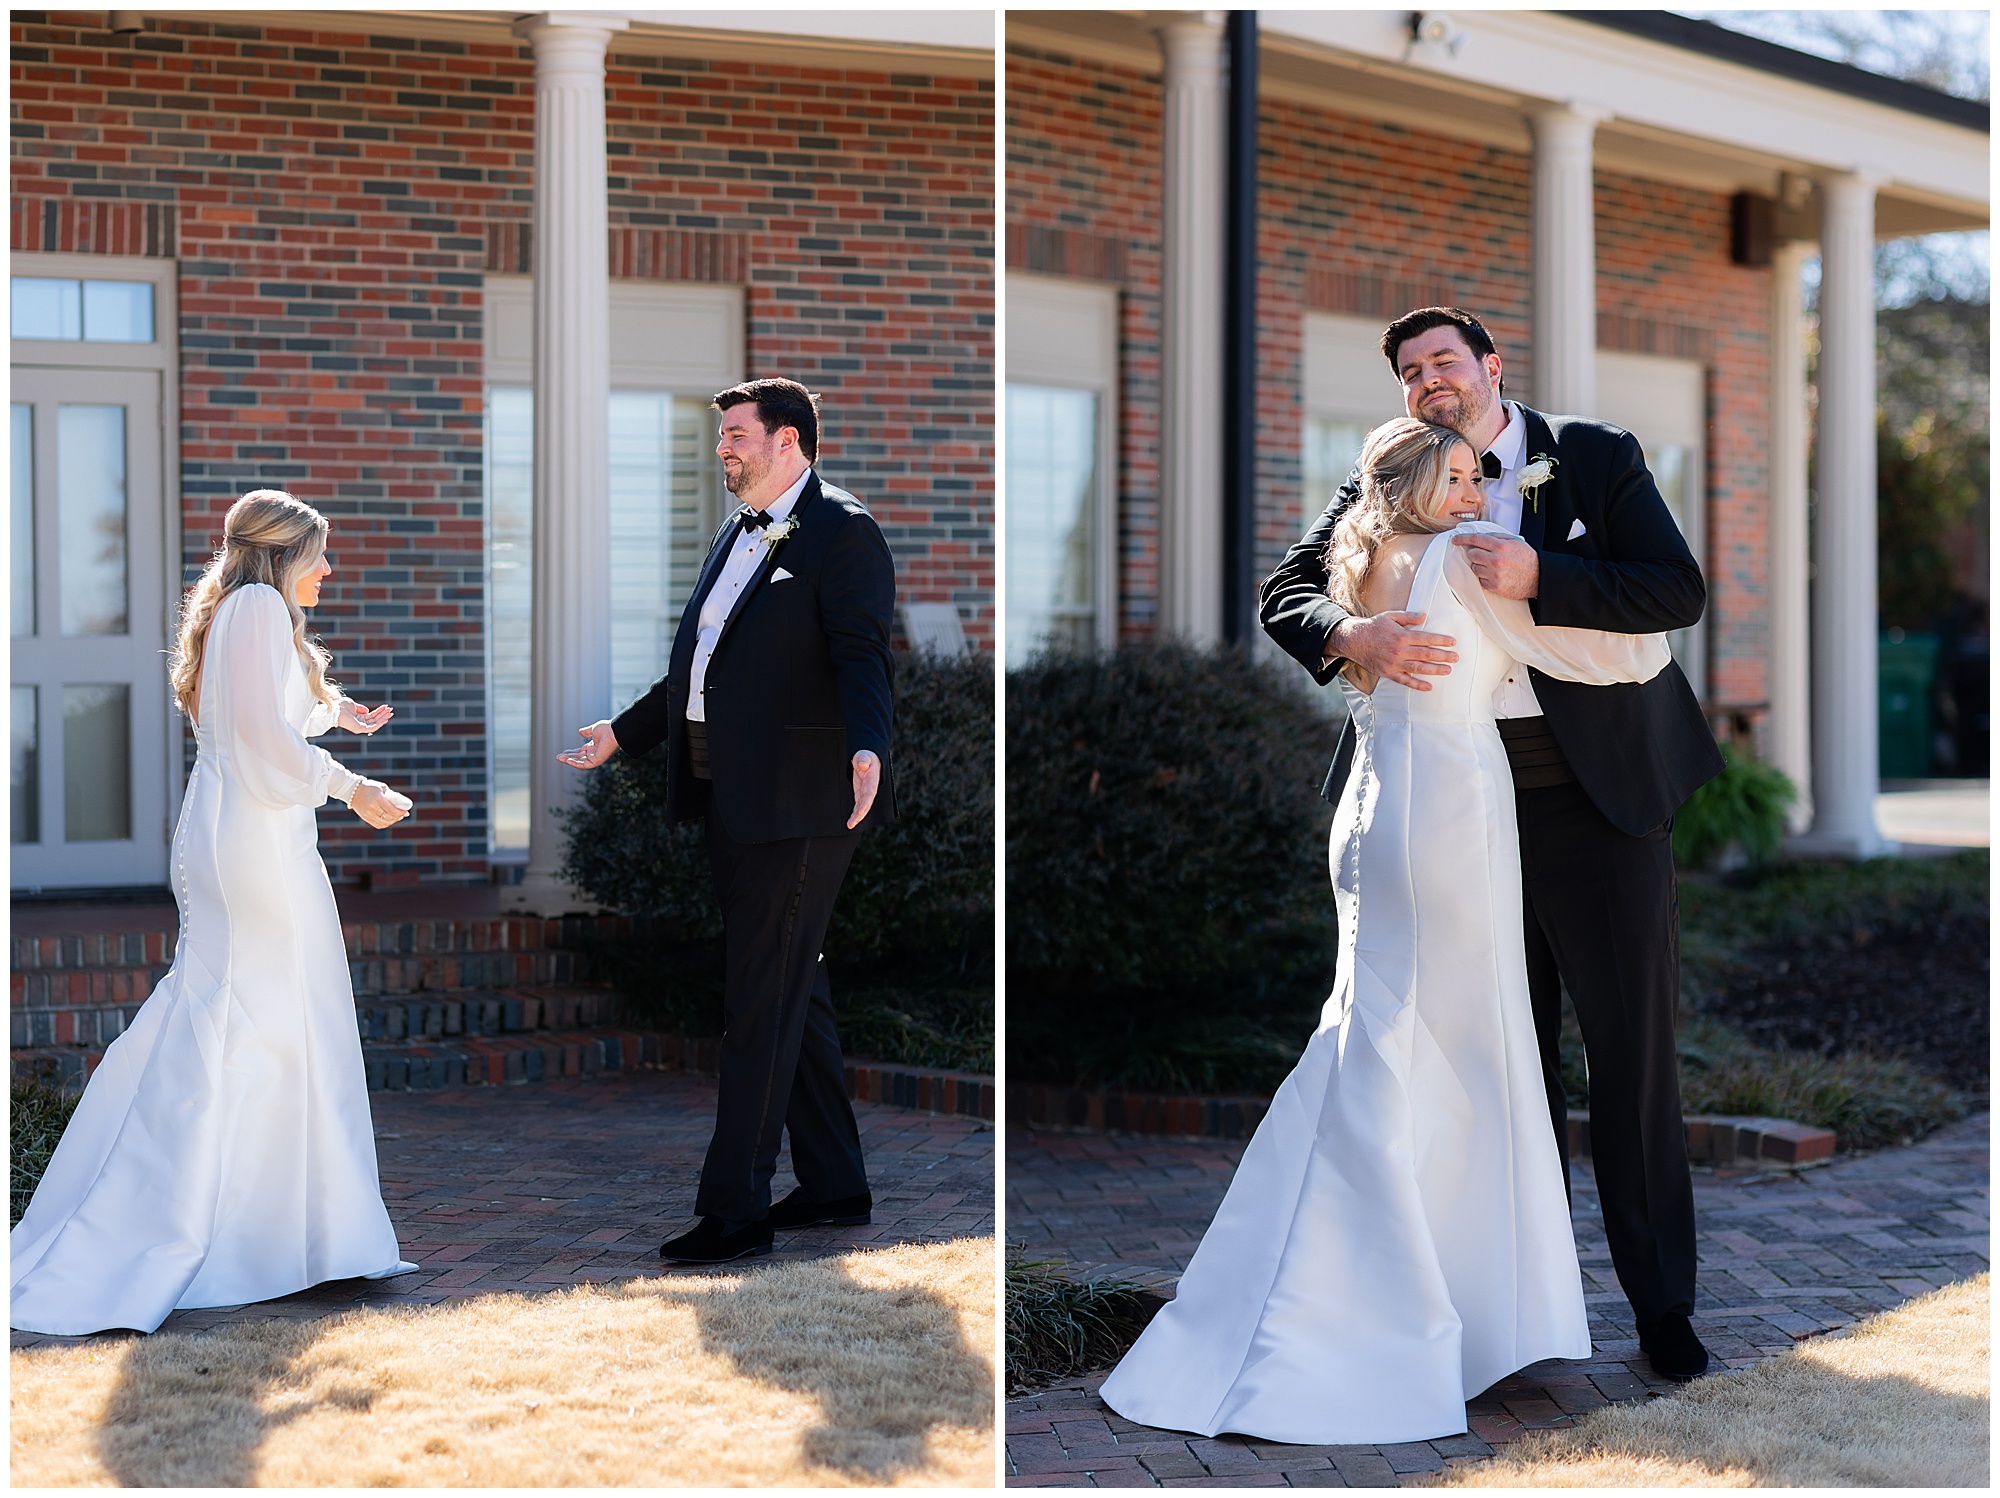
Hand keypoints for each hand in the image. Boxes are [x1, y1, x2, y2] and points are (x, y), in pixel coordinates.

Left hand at [337, 699, 392, 734]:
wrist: (334, 708)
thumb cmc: (341, 706)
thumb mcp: (354, 705)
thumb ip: (361, 708)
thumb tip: (368, 710)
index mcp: (358, 717)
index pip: (371, 715)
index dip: (379, 711)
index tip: (386, 706)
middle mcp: (359, 723)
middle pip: (374, 719)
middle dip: (383, 714)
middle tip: (391, 709)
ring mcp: (359, 727)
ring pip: (375, 723)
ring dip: (383, 718)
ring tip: (390, 712)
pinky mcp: (359, 729)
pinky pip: (372, 727)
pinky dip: (379, 723)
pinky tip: (385, 719)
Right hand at [350, 780, 411, 829]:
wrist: (353, 790)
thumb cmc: (370, 787)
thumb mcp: (382, 788)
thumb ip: (392, 796)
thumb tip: (403, 805)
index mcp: (377, 798)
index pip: (392, 810)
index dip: (400, 813)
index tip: (406, 812)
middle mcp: (372, 807)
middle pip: (389, 817)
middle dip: (398, 817)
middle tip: (402, 814)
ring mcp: (368, 814)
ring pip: (384, 823)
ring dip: (392, 821)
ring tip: (396, 817)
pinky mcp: (365, 818)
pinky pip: (378, 825)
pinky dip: (385, 824)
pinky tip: (389, 820)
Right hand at [558, 721, 618, 769]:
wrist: (615, 731)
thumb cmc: (608, 729)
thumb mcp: (594, 729)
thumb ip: (587, 731)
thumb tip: (580, 732)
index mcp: (594, 747)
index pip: (581, 752)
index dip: (572, 752)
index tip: (563, 752)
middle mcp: (595, 753)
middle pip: (579, 758)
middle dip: (568, 757)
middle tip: (558, 757)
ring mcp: (596, 758)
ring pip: (580, 762)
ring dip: (569, 760)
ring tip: (559, 758)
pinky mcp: (597, 761)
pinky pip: (584, 765)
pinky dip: (575, 763)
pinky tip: (567, 760)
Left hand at [848, 750, 881, 829]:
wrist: (868, 757)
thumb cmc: (866, 756)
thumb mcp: (864, 755)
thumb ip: (864, 759)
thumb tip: (863, 765)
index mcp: (872, 781)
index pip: (869, 795)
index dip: (865, 804)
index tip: (859, 812)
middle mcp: (870, 789)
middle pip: (866, 804)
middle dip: (860, 815)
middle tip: (851, 824)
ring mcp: (865, 792)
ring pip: (862, 807)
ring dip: (857, 817)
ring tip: (850, 825)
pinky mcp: (860, 793)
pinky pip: (858, 805)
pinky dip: (855, 813)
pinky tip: (851, 821)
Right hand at [1328, 612, 1457, 691]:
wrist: (1354, 640)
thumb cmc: (1373, 627)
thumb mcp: (1390, 616)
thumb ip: (1408, 617)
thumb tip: (1424, 616)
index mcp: (1402, 636)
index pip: (1427, 639)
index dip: (1441, 641)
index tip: (1453, 642)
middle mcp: (1400, 651)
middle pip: (1426, 654)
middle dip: (1443, 656)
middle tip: (1456, 658)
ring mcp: (1394, 663)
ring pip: (1419, 668)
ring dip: (1435, 670)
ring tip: (1448, 670)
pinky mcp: (1389, 673)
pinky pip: (1405, 681)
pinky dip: (1417, 685)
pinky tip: (1429, 686)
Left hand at [1453, 532, 1539, 598]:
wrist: (1539, 577)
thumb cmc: (1527, 558)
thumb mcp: (1514, 541)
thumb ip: (1497, 537)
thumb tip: (1479, 537)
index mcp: (1500, 546)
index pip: (1475, 539)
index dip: (1462, 538)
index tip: (1455, 539)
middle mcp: (1495, 560)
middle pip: (1472, 554)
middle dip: (1475, 554)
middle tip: (1484, 555)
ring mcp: (1494, 574)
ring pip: (1474, 568)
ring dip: (1480, 566)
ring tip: (1492, 567)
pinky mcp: (1494, 586)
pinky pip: (1480, 580)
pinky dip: (1485, 578)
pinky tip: (1495, 575)